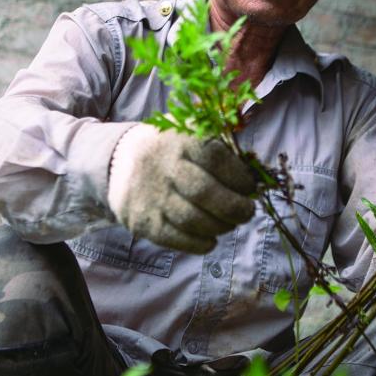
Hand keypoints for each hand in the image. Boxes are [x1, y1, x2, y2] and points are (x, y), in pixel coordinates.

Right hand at [107, 124, 255, 253]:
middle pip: (205, 192)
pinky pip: (178, 239)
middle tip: (246, 212)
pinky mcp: (143, 221)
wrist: (119, 162)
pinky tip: (210, 237)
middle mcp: (164, 166)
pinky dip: (201, 243)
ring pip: (193, 220)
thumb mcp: (190, 133)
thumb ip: (221, 148)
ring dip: (221, 226)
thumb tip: (256, 180)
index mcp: (180, 139)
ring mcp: (151, 195)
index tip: (249, 187)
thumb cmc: (170, 150)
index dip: (239, 176)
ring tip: (228, 223)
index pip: (216, 157)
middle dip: (235, 207)